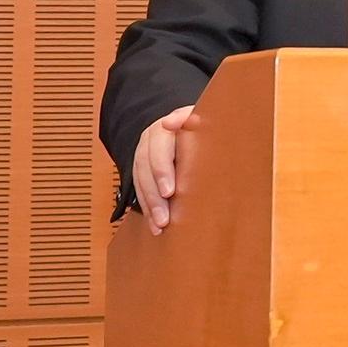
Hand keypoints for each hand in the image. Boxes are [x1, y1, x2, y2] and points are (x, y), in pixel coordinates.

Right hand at [136, 105, 199, 232]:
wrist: (191, 132)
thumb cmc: (206, 131)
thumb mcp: (208, 122)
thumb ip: (201, 123)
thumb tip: (190, 120)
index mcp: (170, 126)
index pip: (161, 144)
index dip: (162, 169)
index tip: (169, 192)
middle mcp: (153, 138)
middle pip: (148, 166)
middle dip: (155, 193)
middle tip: (165, 215)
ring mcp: (145, 153)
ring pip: (141, 179)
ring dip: (150, 204)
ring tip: (160, 224)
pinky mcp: (142, 170)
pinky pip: (139, 190)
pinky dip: (147, 209)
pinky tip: (155, 225)